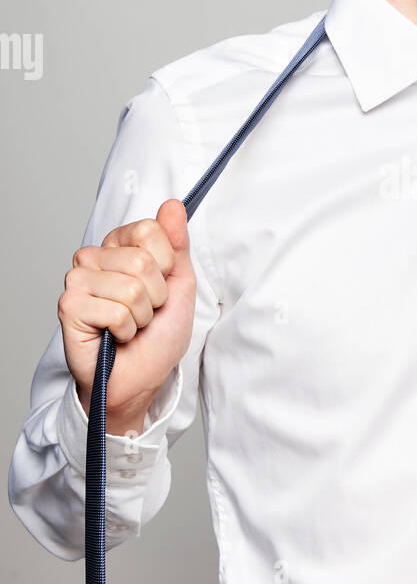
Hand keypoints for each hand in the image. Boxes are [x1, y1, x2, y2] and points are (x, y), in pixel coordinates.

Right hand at [58, 199, 195, 429]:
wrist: (140, 378)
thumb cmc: (157, 334)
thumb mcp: (180, 284)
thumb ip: (176, 243)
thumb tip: (173, 205)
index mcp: (118, 245)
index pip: (150, 230)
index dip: (166, 266)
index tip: (160, 287)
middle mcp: (93, 257)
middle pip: (141, 261)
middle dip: (156, 296)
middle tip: (144, 312)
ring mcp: (77, 280)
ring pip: (130, 288)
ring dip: (141, 316)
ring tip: (131, 325)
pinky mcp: (69, 306)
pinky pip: (115, 311)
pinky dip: (125, 330)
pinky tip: (115, 336)